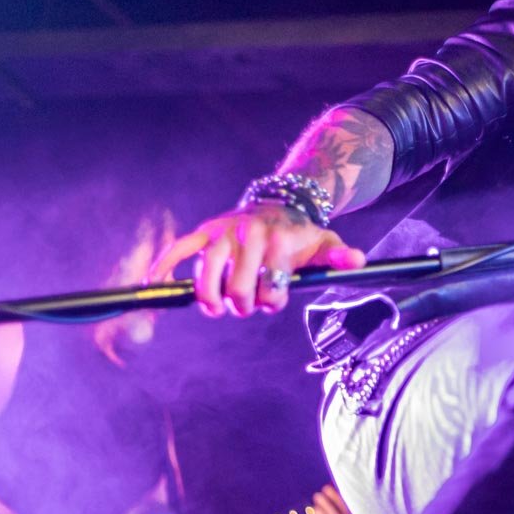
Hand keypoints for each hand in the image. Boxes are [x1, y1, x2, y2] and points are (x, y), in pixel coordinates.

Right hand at [148, 202, 364, 317]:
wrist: (281, 204)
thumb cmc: (302, 235)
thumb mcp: (325, 244)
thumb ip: (339, 257)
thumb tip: (357, 261)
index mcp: (279, 241)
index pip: (271, 283)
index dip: (271, 301)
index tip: (272, 302)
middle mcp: (249, 235)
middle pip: (238, 285)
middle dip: (242, 304)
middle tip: (245, 307)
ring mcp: (224, 233)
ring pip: (207, 273)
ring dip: (209, 298)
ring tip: (215, 308)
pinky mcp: (204, 232)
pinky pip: (179, 249)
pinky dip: (165, 266)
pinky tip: (155, 285)